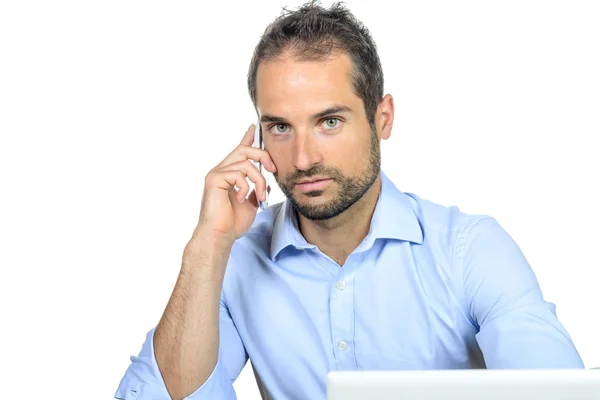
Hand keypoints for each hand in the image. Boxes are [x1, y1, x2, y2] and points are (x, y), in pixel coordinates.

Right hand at [192, 124, 276, 242]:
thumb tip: (266, 182)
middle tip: (273, 170)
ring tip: (260, 197)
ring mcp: (216, 173)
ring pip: (246, 163)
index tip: (254, 128)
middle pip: (245, 150)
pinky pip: (237, 173)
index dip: (247, 138)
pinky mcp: (214, 179)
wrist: (221, 235)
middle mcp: (221, 170)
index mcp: (230, 174)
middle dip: (264, 156)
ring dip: (259, 180)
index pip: (240, 150)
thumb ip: (256, 190)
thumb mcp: (251, 204)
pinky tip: (241, 198)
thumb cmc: (232, 223)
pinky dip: (245, 186)